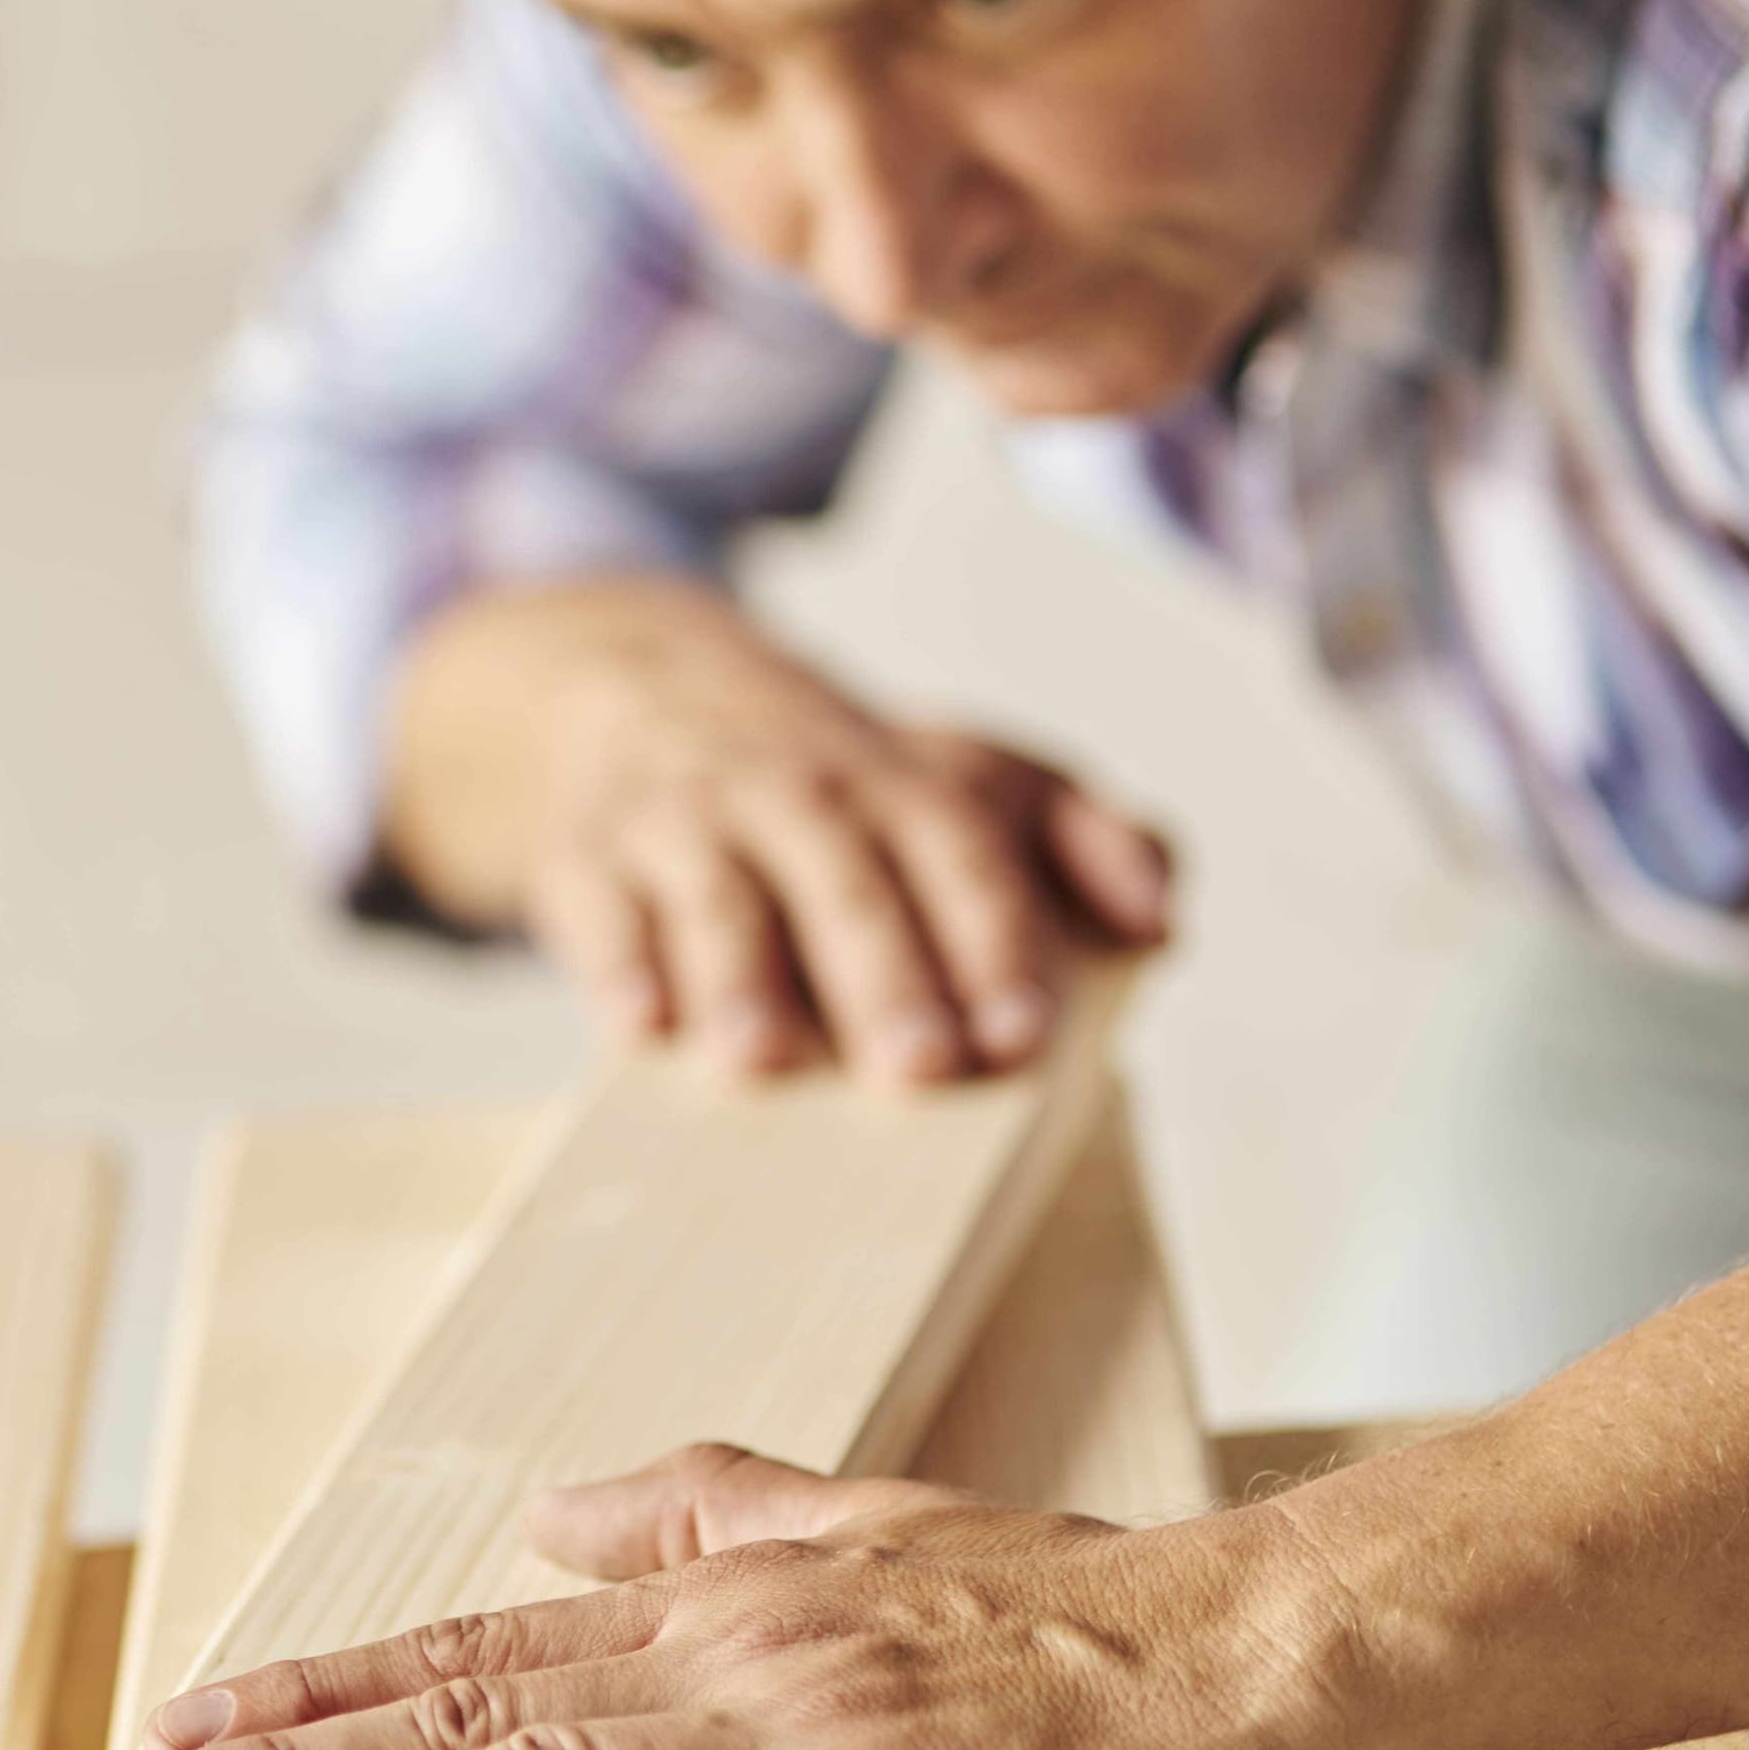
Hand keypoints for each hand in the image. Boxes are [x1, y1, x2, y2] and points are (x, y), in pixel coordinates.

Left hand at [100, 1443, 1383, 1749]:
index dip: (317, 1690)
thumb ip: (705, 1507)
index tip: (188, 1728)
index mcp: (712, 1604)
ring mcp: (794, 1734)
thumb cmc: (1076, 1619)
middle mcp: (722, 1655)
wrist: (1263, 1656)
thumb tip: (554, 1512)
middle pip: (461, 1710)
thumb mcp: (868, 1531)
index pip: (469, 1650)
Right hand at [380, 578, 1170, 1085]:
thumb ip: (1084, 836)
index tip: (1020, 1032)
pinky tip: (640, 1025)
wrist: (642, 681)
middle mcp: (793, 794)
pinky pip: (599, 910)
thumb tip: (1162, 913)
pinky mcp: (586, 854)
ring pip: (717, 897)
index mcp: (900, 786)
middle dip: (884, 974)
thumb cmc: (834, 773)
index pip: (960, 856)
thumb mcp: (966, 773)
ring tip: (760, 1062)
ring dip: (740, 978)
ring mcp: (685, 820)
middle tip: (916, 1068)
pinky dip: (618, 965)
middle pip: (846, 883)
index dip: (994, 941)